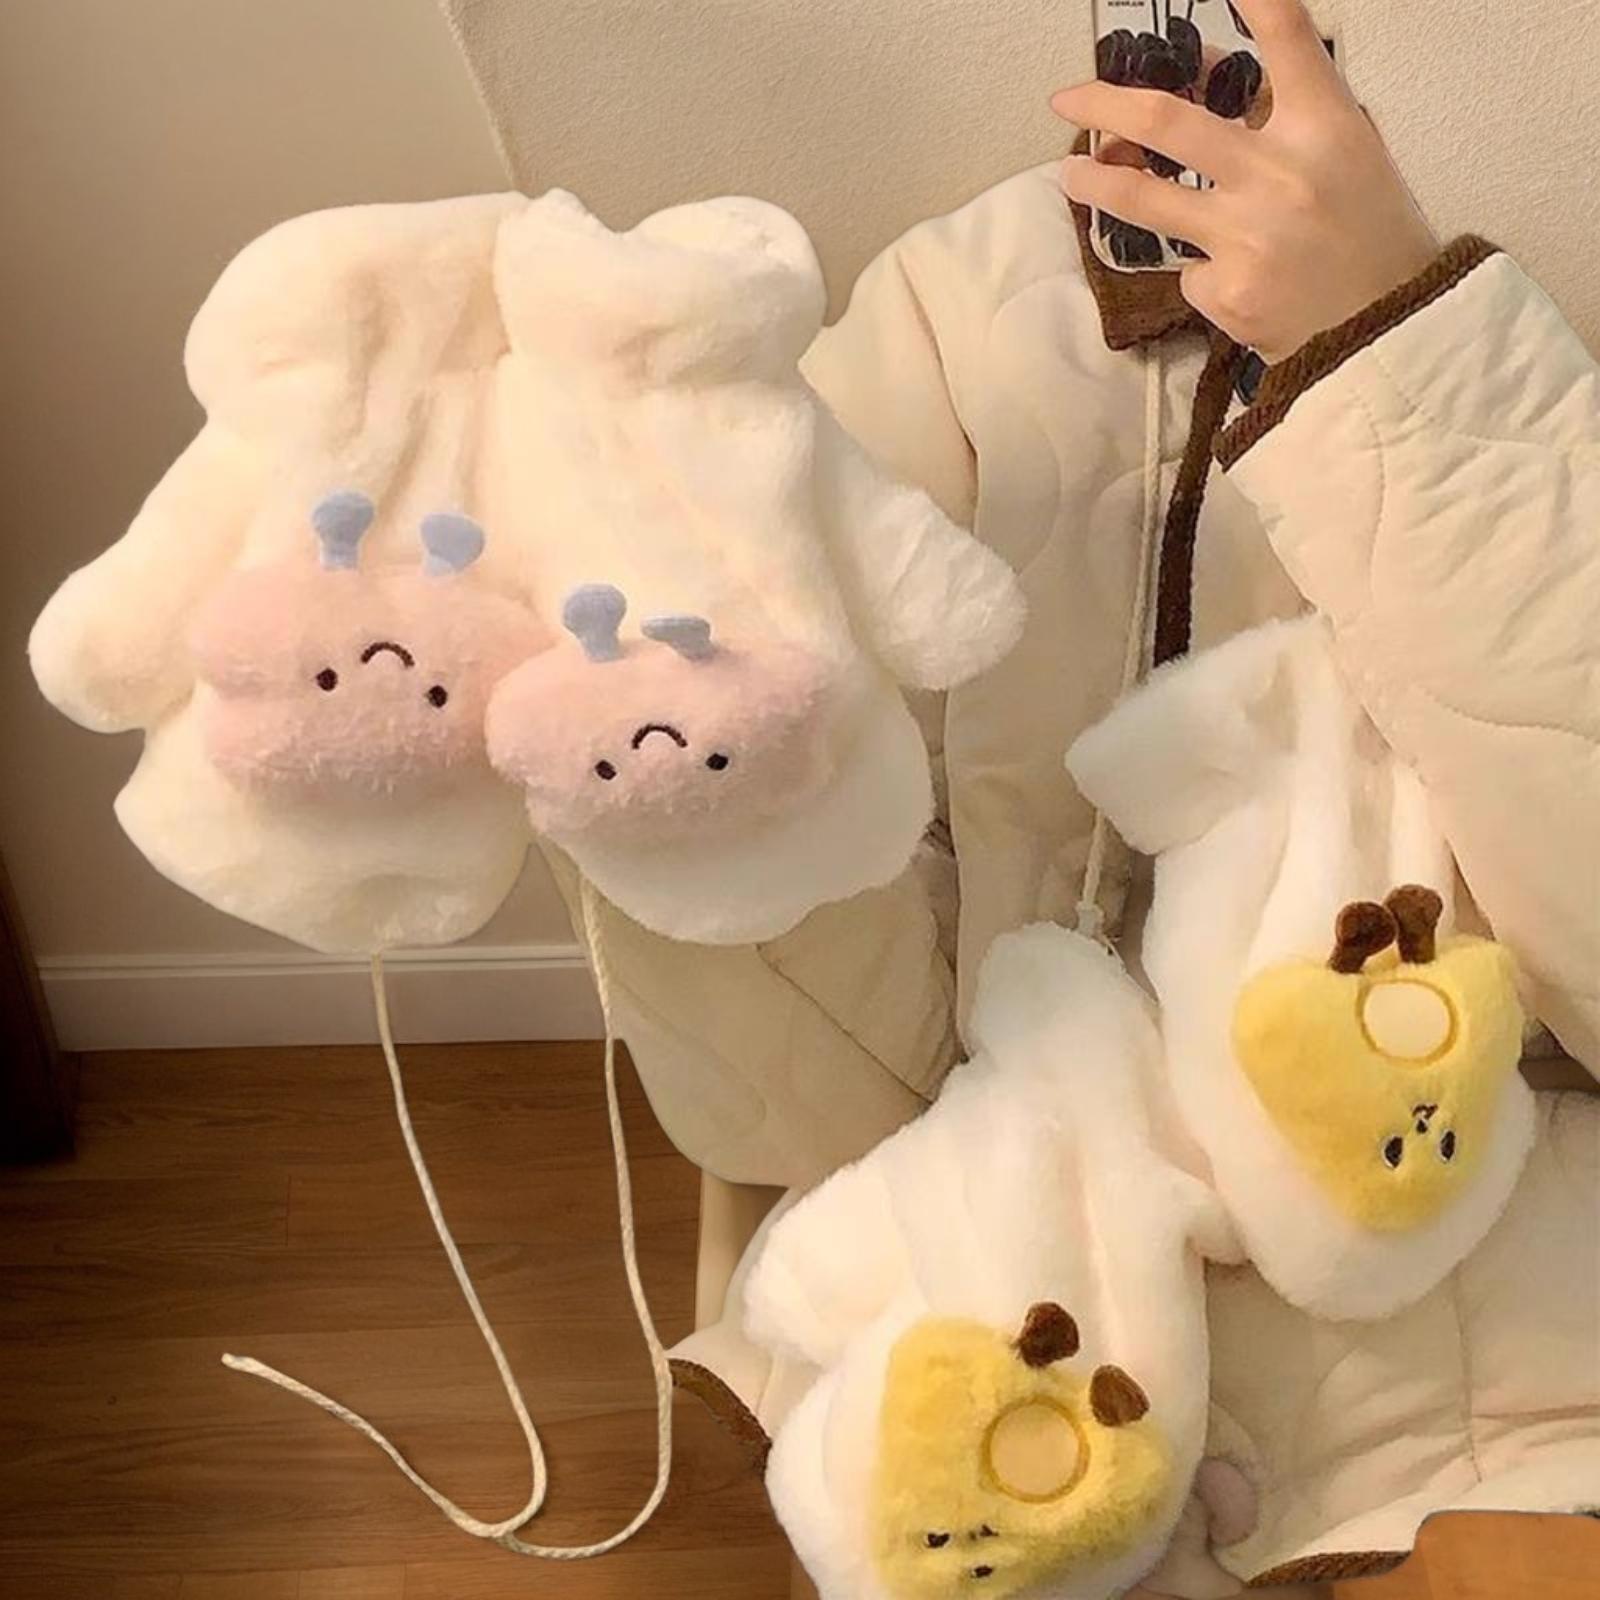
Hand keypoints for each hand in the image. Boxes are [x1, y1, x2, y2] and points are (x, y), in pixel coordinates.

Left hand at [1052, 0, 1438, 363]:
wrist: (1386, 331)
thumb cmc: (1369, 240)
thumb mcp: (1346, 157)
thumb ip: (1280, 113)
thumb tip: (1202, 74)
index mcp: (1328, 127)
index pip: (1289, 39)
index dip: (1255, 1)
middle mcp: (1281, 173)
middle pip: (1169, 124)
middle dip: (1106, 105)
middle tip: (1068, 99)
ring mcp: (1247, 235)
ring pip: (1145, 199)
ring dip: (1097, 183)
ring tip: (1073, 175)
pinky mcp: (1225, 290)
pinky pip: (1187, 266)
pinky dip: (1198, 265)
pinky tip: (1232, 277)